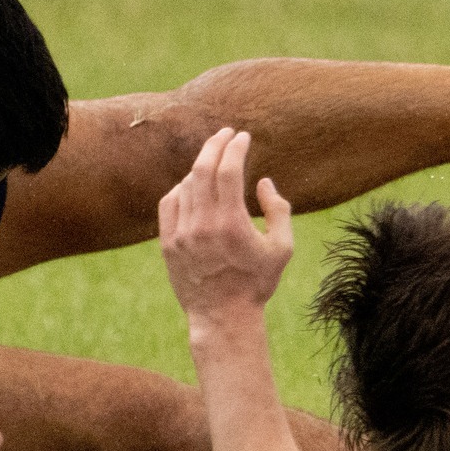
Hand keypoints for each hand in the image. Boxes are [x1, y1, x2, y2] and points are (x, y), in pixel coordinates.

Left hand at [157, 128, 294, 324]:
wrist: (222, 317)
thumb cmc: (257, 283)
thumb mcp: (282, 248)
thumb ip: (279, 210)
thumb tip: (263, 181)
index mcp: (231, 224)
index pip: (228, 170)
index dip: (235, 147)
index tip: (243, 136)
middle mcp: (202, 225)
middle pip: (203, 169)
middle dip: (215, 144)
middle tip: (226, 133)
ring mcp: (180, 234)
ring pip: (186, 184)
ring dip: (201, 166)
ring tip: (214, 160)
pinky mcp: (167, 243)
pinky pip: (169, 203)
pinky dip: (181, 188)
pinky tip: (193, 185)